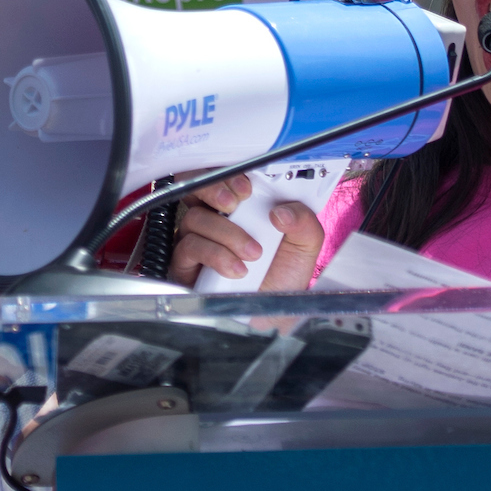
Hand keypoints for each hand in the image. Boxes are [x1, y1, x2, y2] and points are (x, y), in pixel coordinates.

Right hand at [166, 172, 325, 290]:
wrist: (272, 316)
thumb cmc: (281, 280)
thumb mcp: (304, 247)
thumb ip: (303, 222)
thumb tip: (281, 210)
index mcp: (242, 207)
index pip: (223, 176)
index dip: (228, 173)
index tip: (248, 186)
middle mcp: (216, 219)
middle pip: (195, 186)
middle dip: (213, 189)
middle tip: (234, 204)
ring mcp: (198, 240)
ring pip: (195, 217)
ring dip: (226, 233)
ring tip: (252, 253)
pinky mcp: (186, 264)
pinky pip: (190, 247)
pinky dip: (217, 255)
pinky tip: (236, 269)